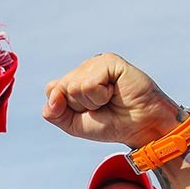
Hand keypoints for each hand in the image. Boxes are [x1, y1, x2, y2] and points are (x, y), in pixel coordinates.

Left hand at [42, 53, 180, 148]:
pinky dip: (100, 95)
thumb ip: (54, 113)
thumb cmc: (110, 124)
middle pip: (61, 88)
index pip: (52, 90)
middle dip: (79, 106)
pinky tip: (115, 92)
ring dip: (92, 102)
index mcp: (74, 79)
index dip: (65, 107)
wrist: (139, 127)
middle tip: (102, 107)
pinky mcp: (109, 61)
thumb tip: (51, 98)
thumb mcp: (74, 125)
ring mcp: (96, 63)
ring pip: (73, 86)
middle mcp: (84, 69)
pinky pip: (89, 83)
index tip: (88, 112)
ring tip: (109, 99)